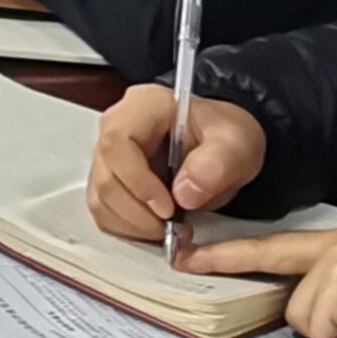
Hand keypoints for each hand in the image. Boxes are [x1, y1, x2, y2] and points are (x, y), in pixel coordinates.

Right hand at [89, 83, 268, 242]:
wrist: (223, 150)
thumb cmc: (225, 138)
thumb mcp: (236, 145)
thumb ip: (215, 165)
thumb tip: (183, 194)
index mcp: (144, 106)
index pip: (118, 141)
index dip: (137, 179)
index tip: (168, 208)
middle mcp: (117, 126)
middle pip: (106, 174)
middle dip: (137, 212)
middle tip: (173, 229)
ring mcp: (110, 154)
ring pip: (100, 197)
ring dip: (132, 224)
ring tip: (169, 231)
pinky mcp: (110, 179)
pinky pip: (103, 210)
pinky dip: (126, 228)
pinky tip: (155, 229)